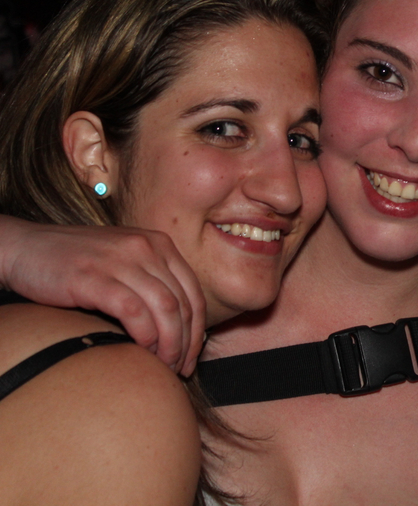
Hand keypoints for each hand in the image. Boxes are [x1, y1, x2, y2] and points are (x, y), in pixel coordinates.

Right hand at [1, 218, 205, 374]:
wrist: (24, 248)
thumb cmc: (76, 264)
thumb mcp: (125, 263)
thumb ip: (152, 284)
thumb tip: (179, 330)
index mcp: (159, 244)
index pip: (194, 293)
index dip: (198, 331)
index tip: (191, 358)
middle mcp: (146, 247)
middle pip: (183, 304)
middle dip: (186, 344)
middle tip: (178, 370)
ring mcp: (121, 260)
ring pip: (166, 309)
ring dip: (169, 345)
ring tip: (162, 366)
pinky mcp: (94, 276)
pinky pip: (134, 311)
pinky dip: (144, 336)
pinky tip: (140, 352)